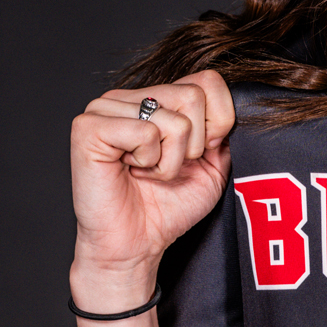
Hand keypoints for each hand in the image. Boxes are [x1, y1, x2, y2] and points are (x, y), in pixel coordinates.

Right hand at [70, 70, 234, 299]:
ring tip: (147, 172)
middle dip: (192, 146)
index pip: (208, 80)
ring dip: (169, 160)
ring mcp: (106, 107)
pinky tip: (129, 171)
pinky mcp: (89, 126)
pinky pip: (145, 131)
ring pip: (173, 119)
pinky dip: (149, 161)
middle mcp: (131, 96)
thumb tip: (237, 107)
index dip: (217, 122)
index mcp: (157, 99)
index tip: (198, 155)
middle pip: (193, 96)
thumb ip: (224, 133)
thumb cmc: (168, 209)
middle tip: (166, 168)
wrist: (135, 246)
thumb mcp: (212, 167)